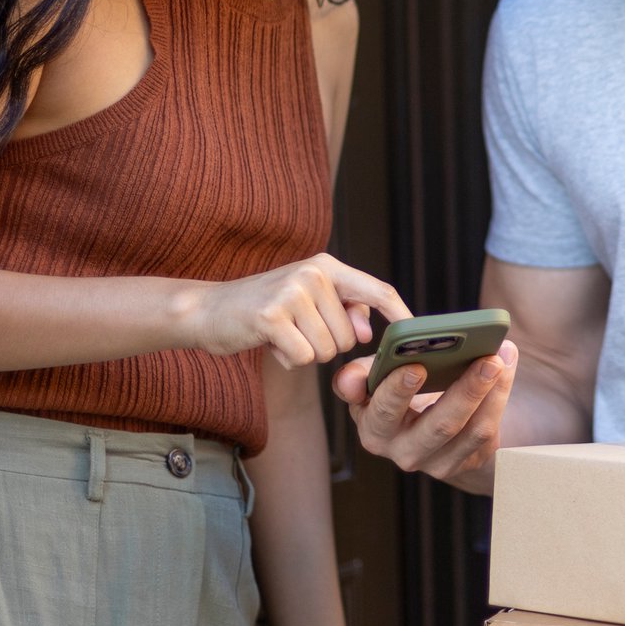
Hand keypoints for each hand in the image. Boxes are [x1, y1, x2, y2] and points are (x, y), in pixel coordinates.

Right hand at [181, 255, 412, 369]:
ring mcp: (292, 291)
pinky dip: (289, 360)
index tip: (416, 333)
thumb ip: (344, 310)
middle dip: (326, 345)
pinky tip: (271, 344)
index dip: (400, 314)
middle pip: (349, 336)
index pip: (378, 289)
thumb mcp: (308, 302)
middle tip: (296, 330)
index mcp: (327, 266)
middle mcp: (313, 272)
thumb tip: (366, 331)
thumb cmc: (267, 311)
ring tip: (282, 334)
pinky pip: (304, 357)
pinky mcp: (272, 316)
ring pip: (328, 351)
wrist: (208, 310)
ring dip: (306, 353)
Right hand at [333, 343, 519, 482]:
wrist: (425, 422)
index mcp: (374, 429)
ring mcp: (439, 462)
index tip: (415, 367)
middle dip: (465, 390)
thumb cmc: (398, 391)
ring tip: (503, 356)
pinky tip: (508, 366)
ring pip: (472, 430)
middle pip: (438, 426)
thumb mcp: (375, 380)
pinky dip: (501, 395)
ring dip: (493, 390)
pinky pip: (488, 431)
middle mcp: (404, 452)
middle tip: (487, 358)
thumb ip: (360, 374)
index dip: (396, 392)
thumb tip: (348, 380)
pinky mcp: (468, 460)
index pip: (382, 413)